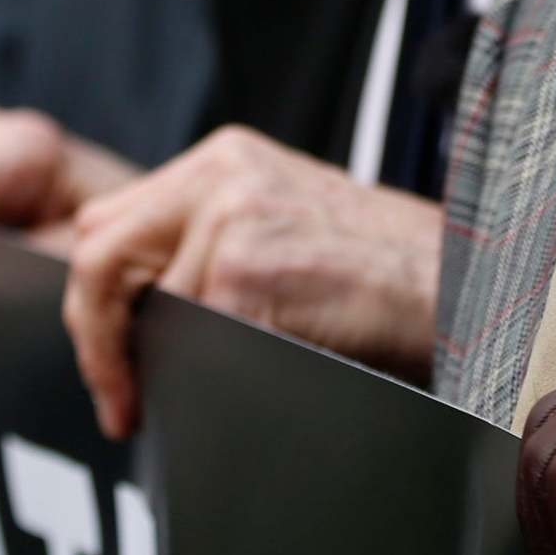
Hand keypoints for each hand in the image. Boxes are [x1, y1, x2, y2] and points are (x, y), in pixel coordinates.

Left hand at [60, 125, 441, 438]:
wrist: (461, 284)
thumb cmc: (381, 267)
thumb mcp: (283, 215)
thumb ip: (206, 231)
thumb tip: (130, 291)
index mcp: (225, 158)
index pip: (109, 219)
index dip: (94, 293)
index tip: (106, 349)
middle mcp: (220, 177)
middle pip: (98, 252)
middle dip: (95, 332)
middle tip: (116, 392)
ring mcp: (231, 224)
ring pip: (140, 307)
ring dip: (153, 362)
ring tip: (179, 395)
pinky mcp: (247, 279)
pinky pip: (189, 342)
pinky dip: (199, 375)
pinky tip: (230, 385)